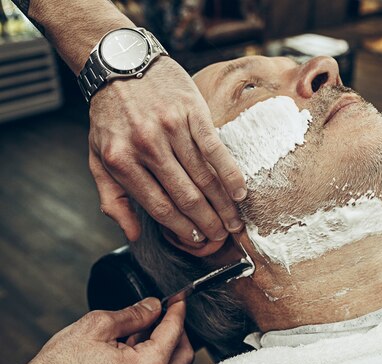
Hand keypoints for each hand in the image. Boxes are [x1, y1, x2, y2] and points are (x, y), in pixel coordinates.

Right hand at [3, 298, 193, 363]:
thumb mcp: (97, 327)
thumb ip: (134, 314)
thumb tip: (154, 306)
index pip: (175, 332)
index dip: (177, 311)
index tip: (178, 300)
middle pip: (183, 355)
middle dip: (177, 331)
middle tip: (164, 315)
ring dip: (164, 349)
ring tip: (140, 334)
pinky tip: (133, 353)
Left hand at [89, 56, 245, 251]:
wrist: (122, 64)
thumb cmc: (111, 116)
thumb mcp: (98, 158)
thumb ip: (113, 198)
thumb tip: (132, 235)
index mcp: (121, 161)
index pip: (159, 206)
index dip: (182, 228)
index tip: (198, 239)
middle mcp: (146, 146)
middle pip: (186, 195)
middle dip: (208, 221)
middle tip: (222, 235)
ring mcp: (171, 129)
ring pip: (204, 176)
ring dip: (223, 204)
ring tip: (235, 221)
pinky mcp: (192, 113)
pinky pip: (216, 150)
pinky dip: (230, 174)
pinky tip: (240, 192)